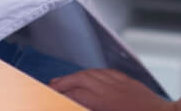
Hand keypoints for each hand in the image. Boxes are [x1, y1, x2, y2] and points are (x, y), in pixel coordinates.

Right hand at [51, 69, 175, 110]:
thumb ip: (92, 108)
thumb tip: (80, 103)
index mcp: (107, 103)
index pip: (78, 94)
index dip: (62, 94)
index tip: (50, 95)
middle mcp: (112, 90)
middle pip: (82, 79)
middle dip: (64, 82)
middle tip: (51, 86)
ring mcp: (122, 84)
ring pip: (93, 73)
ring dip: (76, 76)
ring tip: (65, 80)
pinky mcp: (130, 83)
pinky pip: (107, 73)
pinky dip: (93, 73)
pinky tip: (89, 76)